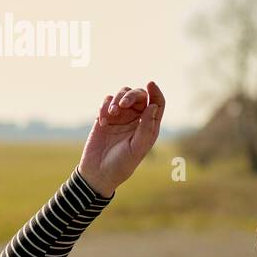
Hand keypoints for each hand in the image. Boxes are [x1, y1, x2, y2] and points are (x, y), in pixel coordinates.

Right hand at [78, 81, 164, 195]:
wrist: (98, 172)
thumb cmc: (122, 163)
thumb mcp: (138, 147)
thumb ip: (146, 127)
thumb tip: (154, 106)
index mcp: (149, 126)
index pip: (157, 103)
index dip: (156, 92)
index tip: (150, 83)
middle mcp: (136, 119)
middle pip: (139, 95)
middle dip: (131, 95)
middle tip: (123, 104)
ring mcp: (120, 117)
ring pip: (122, 94)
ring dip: (117, 99)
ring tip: (112, 113)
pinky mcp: (104, 117)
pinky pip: (106, 102)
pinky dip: (104, 107)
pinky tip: (103, 122)